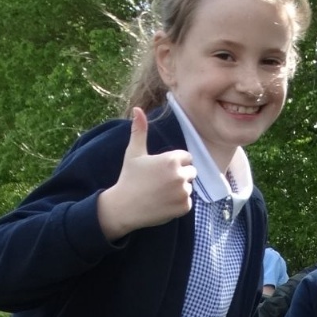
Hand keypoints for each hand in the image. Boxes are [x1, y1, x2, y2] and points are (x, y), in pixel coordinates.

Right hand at [97, 108, 196, 240]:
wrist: (124, 207)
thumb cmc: (129, 178)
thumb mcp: (134, 153)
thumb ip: (140, 130)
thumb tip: (137, 109)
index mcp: (171, 160)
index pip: (187, 157)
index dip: (175, 163)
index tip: (161, 169)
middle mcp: (180, 175)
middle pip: (191, 172)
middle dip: (180, 175)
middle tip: (161, 182)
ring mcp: (184, 192)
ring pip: (189, 187)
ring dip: (179, 190)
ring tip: (161, 193)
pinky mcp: (185, 207)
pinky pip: (188, 202)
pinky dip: (179, 204)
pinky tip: (164, 203)